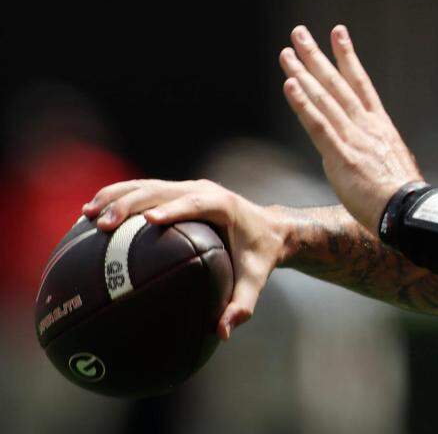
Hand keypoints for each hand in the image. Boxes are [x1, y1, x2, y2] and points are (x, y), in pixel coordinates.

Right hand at [82, 179, 285, 339]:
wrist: (270, 228)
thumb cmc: (261, 255)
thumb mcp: (255, 280)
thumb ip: (242, 305)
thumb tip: (222, 332)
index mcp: (223, 206)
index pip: (196, 203)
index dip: (173, 208)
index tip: (148, 221)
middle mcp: (203, 190)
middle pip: (161, 189)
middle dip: (130, 203)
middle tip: (102, 224)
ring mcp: (188, 188)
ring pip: (146, 185)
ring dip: (115, 197)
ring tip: (86, 216)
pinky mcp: (176, 192)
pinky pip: (143, 191)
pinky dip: (116, 198)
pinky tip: (90, 216)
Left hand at [280, 24, 420, 230]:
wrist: (407, 211)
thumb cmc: (401, 197)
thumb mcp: (393, 164)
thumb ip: (377, 151)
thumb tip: (371, 150)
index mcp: (380, 126)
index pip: (360, 83)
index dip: (347, 56)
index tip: (338, 33)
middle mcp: (366, 125)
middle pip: (337, 83)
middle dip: (317, 56)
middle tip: (300, 32)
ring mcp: (354, 138)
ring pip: (325, 98)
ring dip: (303, 73)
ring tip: (286, 52)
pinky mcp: (342, 156)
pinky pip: (318, 125)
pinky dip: (303, 104)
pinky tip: (290, 85)